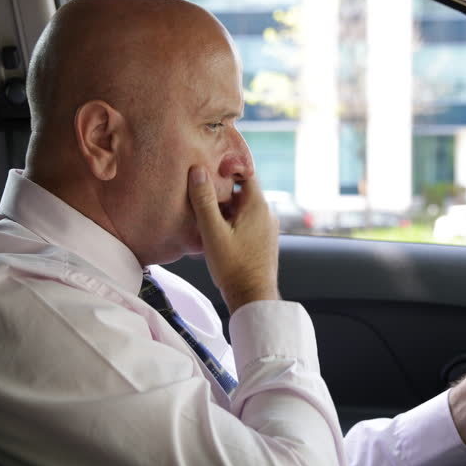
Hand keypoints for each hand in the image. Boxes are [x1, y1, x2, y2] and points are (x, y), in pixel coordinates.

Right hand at [188, 167, 280, 311]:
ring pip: (244, 207)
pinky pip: (247, 221)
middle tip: (200, 193)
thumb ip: (204, 200)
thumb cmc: (233, 266)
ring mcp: (267, 227)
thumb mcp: (212, 231)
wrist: (253, 297)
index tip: (208, 168)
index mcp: (257, 205)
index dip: (227, 168)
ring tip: (204, 214)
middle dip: (222, 190)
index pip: (245, 172)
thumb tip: (198, 170)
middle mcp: (267, 213)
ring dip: (226, 208)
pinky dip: (232, 220)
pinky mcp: (264, 240)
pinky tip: (216, 232)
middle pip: (242, 190)